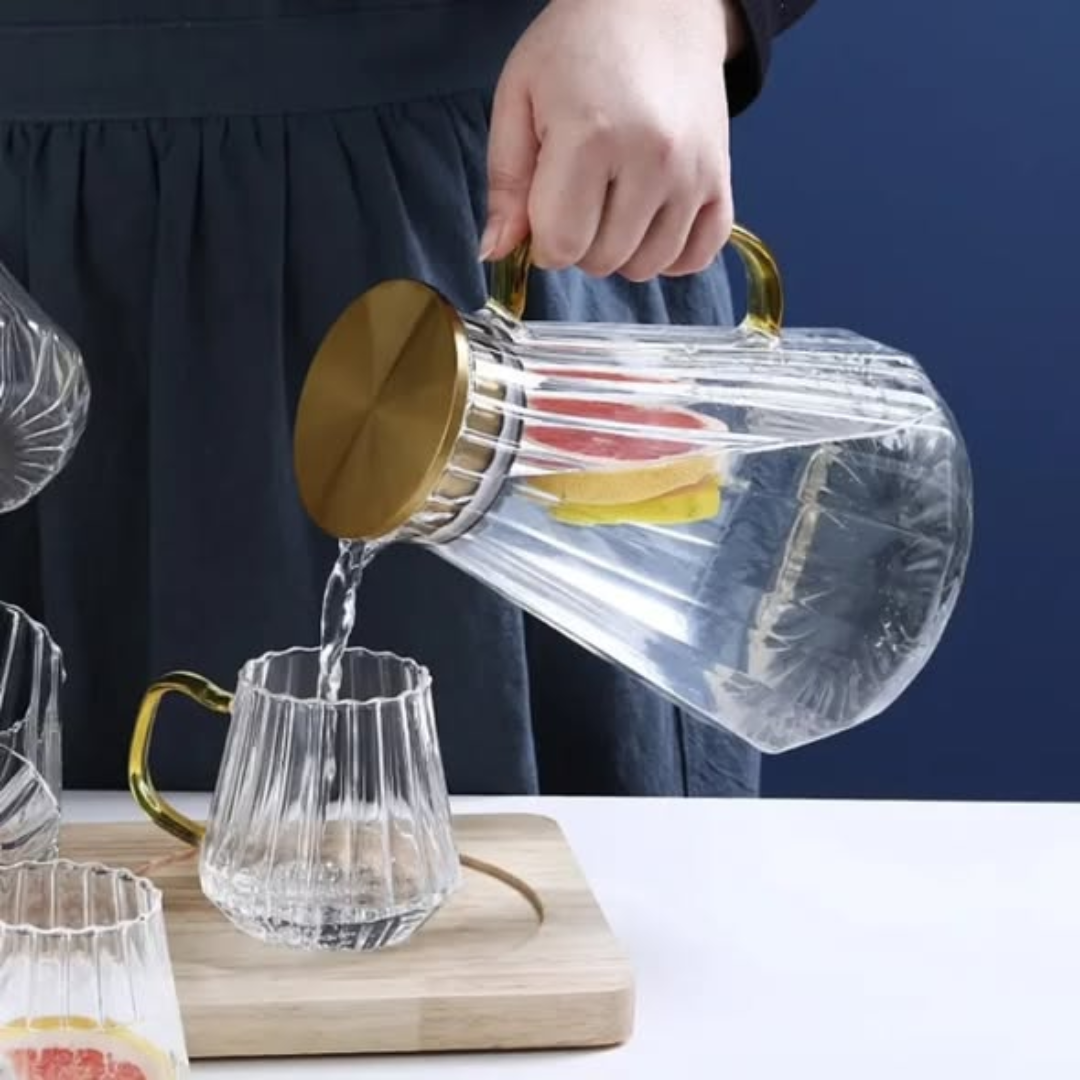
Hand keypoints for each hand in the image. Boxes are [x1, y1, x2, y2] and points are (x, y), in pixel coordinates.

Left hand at [481, 0, 739, 282]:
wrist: (659, 4)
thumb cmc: (577, 47)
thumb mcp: (520, 99)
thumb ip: (505, 182)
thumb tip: (495, 252)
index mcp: (591, 137)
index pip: (561, 246)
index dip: (543, 242)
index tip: (544, 211)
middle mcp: (651, 160)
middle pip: (603, 261)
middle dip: (580, 245)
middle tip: (578, 198)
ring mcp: (692, 173)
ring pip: (647, 267)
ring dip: (622, 252)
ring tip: (613, 205)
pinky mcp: (721, 179)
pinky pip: (698, 255)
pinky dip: (672, 256)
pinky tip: (652, 226)